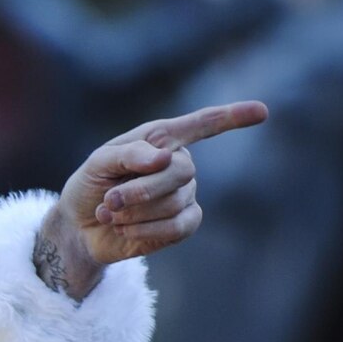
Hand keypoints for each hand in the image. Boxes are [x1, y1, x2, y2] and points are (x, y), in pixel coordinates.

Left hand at [33, 101, 267, 296]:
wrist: (81, 227)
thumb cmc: (90, 185)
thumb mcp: (99, 162)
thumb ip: (130, 154)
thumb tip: (166, 158)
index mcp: (162, 138)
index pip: (203, 125)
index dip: (232, 118)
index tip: (262, 111)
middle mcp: (178, 163)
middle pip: (181, 171)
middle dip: (142, 190)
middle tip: (110, 200)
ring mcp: (185, 193)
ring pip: (175, 203)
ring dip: (135, 213)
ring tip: (110, 214)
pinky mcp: (183, 223)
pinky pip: (178, 227)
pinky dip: (146, 230)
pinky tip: (124, 228)